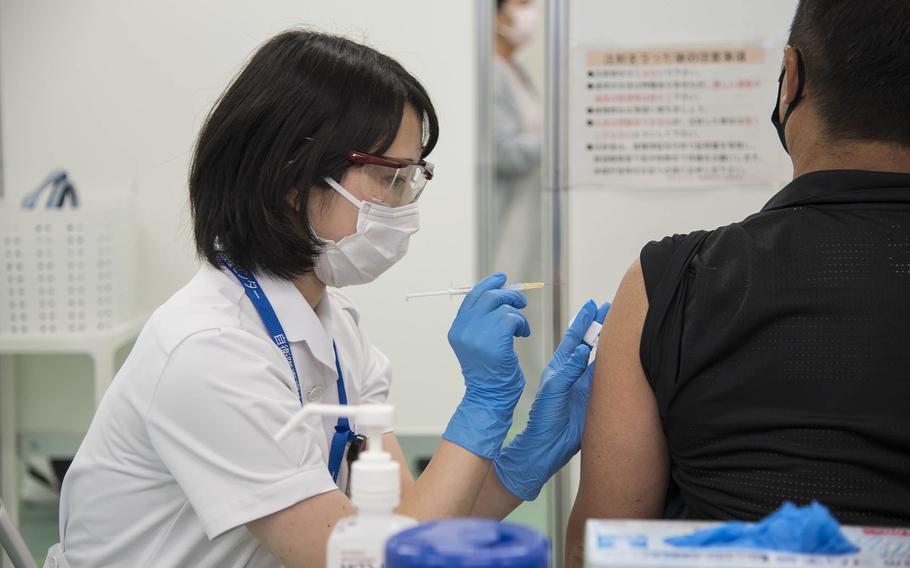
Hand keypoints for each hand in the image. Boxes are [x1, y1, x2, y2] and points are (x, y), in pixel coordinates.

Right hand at [443, 273, 529, 458]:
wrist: (489, 398)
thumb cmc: (489, 374)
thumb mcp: (478, 344)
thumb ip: (482, 322)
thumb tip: (499, 295)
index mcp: (457, 329)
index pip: (471, 297)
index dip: (488, 284)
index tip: (502, 278)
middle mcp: (464, 329)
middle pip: (488, 296)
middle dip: (508, 295)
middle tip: (520, 302)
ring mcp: (478, 333)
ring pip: (503, 306)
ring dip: (517, 315)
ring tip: (520, 329)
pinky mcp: (495, 339)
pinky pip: (513, 318)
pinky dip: (522, 324)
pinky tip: (522, 336)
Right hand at [493, 299, 609, 500]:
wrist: (542, 448)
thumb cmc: (564, 432)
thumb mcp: (586, 406)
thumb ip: (591, 385)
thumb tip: (606, 368)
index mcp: (575, 378)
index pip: (590, 349)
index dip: (599, 331)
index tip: (609, 313)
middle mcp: (565, 374)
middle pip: (581, 342)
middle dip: (592, 322)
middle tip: (605, 304)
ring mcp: (557, 379)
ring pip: (572, 349)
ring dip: (583, 330)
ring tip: (594, 311)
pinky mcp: (552, 390)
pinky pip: (565, 372)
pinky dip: (574, 360)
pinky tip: (585, 348)